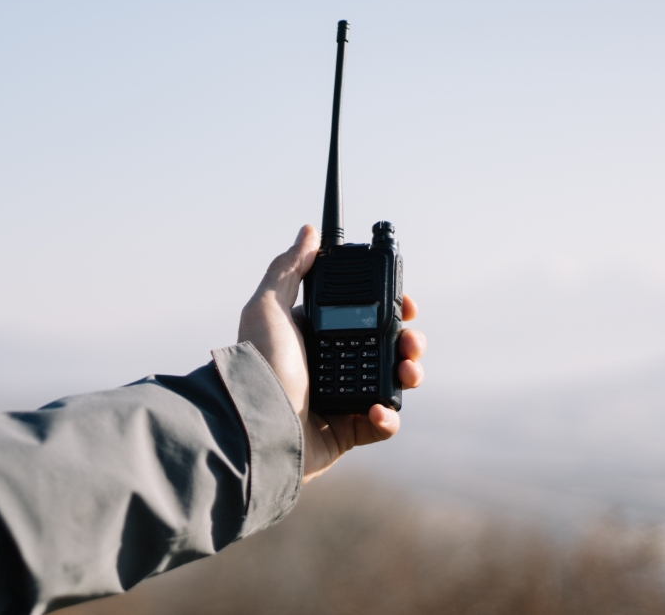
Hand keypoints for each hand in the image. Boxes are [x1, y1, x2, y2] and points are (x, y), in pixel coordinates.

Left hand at [238, 225, 425, 483]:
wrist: (255, 421)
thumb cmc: (258, 363)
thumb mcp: (268, 306)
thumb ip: (289, 269)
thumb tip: (308, 233)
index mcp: (316, 335)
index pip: (363, 315)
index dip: (389, 308)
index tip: (405, 304)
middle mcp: (330, 365)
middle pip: (385, 347)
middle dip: (408, 340)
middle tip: (409, 340)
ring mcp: (341, 398)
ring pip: (392, 382)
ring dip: (409, 373)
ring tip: (407, 371)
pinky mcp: (347, 432)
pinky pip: (382, 423)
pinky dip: (389, 416)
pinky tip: (378, 409)